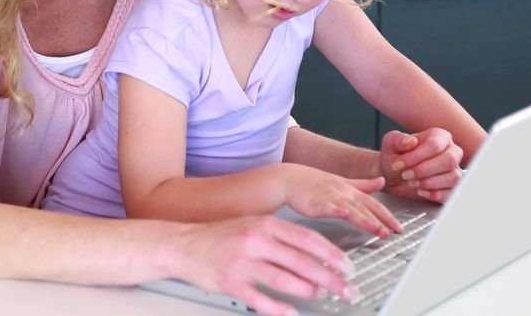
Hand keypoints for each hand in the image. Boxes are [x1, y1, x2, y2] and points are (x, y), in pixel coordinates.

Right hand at [174, 215, 355, 315]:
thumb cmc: (220, 237)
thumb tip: (315, 255)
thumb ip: (281, 238)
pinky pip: (260, 299)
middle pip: (301, 261)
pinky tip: (291, 312)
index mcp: (264, 224)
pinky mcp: (230, 282)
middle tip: (345, 289)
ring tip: (320, 296)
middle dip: (329, 278)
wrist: (183, 245)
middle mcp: (255, 240)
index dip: (332, 254)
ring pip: (284, 280)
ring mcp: (242, 262)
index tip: (348, 267)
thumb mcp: (253, 226)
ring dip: (308, 291)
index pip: (307, 239)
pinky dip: (278, 308)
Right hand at [283, 165, 401, 238]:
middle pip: (366, 207)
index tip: (399, 228)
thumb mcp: (342, 182)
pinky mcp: (316, 202)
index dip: (387, 215)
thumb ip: (363, 184)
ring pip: (351, 209)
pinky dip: (337, 210)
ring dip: (365, 219)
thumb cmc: (313, 183)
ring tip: (378, 229)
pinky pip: (328, 207)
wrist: (290, 179)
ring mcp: (330, 197)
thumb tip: (382, 181)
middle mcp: (343, 193)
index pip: (373, 203)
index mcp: (350, 190)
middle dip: (381, 220)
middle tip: (394, 231)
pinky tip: (344, 214)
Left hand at [379, 129, 463, 202]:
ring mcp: (454, 169)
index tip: (398, 164)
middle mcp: (451, 151)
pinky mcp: (452, 187)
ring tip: (412, 183)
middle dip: (424, 170)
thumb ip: (397, 139)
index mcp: (438, 136)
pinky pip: (452, 192)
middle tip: (406, 175)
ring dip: (429, 183)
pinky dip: (435, 194)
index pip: (434, 145)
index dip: (416, 157)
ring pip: (453, 177)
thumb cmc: (395, 156)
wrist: (394, 175)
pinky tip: (421, 192)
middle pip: (449, 160)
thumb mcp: (390, 144)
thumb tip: (410, 141)